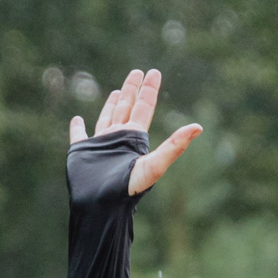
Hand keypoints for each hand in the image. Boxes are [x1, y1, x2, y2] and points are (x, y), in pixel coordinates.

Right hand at [68, 69, 202, 196]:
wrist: (102, 205)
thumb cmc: (129, 189)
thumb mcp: (156, 164)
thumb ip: (176, 146)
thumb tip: (199, 127)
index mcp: (135, 137)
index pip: (144, 107)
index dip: (149, 90)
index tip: (153, 72)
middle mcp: (119, 137)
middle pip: (128, 107)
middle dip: (133, 89)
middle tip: (137, 72)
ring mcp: (101, 144)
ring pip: (108, 117)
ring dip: (112, 103)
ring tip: (118, 91)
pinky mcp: (81, 151)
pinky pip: (79, 135)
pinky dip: (78, 127)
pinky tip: (77, 119)